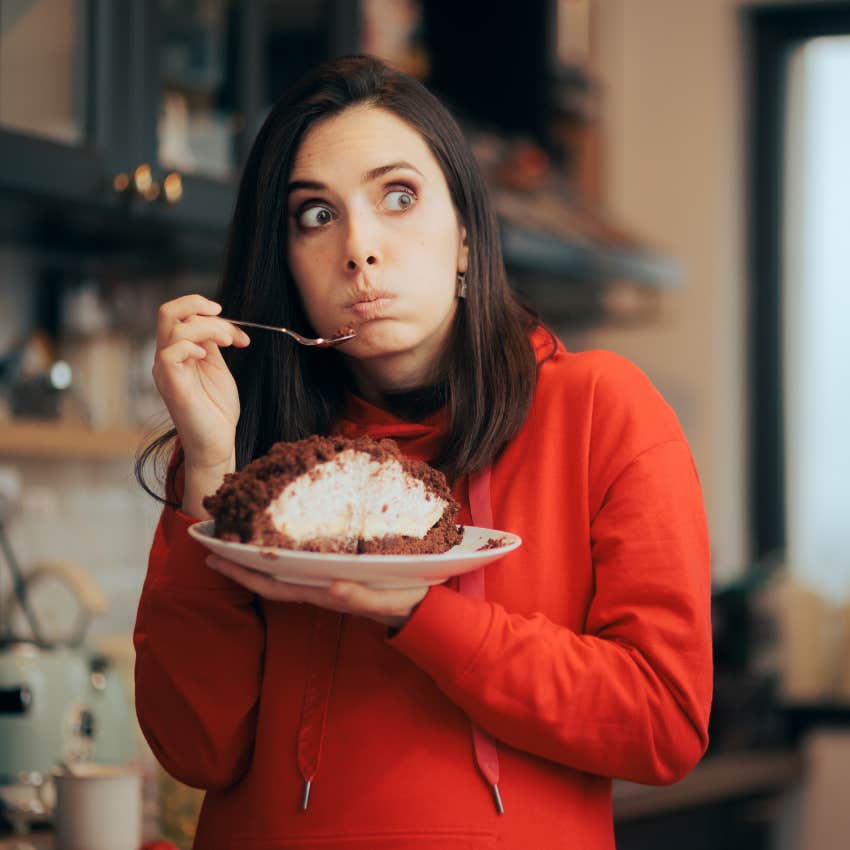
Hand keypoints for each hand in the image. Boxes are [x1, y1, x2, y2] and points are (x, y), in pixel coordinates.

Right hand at [152, 294, 250, 471]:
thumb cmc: (217, 409)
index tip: (237, 334)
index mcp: (177, 352)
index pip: (181, 315)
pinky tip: (205, 356)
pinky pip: (170, 352)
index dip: (210, 314)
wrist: (217, 443)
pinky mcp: (172, 385)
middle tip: (224, 318)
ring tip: (229, 341)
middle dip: (199, 305)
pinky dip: (190, 346)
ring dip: (207, 327)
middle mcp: (166, 358)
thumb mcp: (217, 368)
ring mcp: (166, 371)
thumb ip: (212, 344)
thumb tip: (216, 321)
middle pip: (168, 311)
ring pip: (173, 327)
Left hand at [206, 555, 427, 628]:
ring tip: (235, 538)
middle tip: (211, 544)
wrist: (422, 611)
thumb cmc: (404, 601)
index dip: (245, 572)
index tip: (217, 557)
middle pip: (270, 579)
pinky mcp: (336, 573)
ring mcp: (325, 582)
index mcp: (325, 593)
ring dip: (256, 559)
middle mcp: (319, 588)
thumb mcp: (388, 600)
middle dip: (239, 565)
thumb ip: (361, 596)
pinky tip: (274, 541)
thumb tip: (331, 586)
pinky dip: (281, 554)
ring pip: (282, 573)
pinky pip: (300, 564)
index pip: (276, 585)